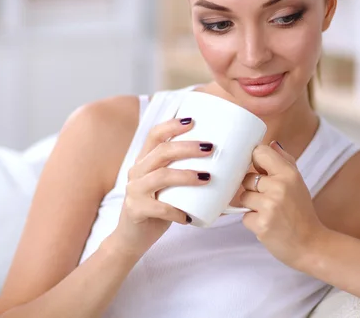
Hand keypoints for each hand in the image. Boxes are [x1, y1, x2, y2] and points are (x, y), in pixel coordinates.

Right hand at [111, 117, 211, 257]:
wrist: (131, 238)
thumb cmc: (157, 209)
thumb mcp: (168, 188)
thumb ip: (185, 175)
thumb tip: (228, 172)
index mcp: (145, 161)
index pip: (154, 135)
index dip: (172, 126)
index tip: (193, 121)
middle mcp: (137, 172)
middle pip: (161, 151)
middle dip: (187, 147)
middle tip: (210, 148)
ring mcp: (134, 191)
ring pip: (161, 176)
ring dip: (186, 175)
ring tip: (207, 178)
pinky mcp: (136, 210)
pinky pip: (159, 208)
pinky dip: (176, 212)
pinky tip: (189, 217)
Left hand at [240, 141, 327, 267]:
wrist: (311, 245)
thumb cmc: (301, 213)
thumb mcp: (298, 183)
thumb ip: (284, 161)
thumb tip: (270, 143)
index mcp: (289, 174)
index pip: (259, 152)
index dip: (255, 161)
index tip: (259, 169)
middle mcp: (279, 187)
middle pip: (247, 177)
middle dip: (254, 189)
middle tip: (270, 200)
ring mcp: (269, 206)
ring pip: (243, 196)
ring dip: (252, 206)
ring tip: (269, 213)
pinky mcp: (261, 224)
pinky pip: (244, 216)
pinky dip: (252, 221)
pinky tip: (267, 224)